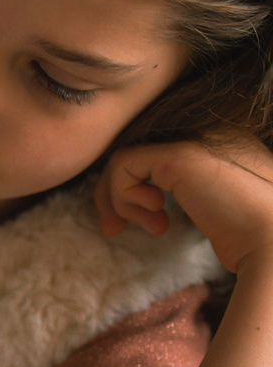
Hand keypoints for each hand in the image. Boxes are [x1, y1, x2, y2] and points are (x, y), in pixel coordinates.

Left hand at [97, 134, 272, 274]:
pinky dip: (123, 195)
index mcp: (220, 142)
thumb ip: (186, 191)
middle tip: (114, 230)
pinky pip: (123, 164)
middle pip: (136, 155)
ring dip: (120, 201)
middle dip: (114, 195)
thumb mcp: (213, 206)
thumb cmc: (251, 235)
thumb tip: (142, 192)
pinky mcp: (179, 155)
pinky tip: (156, 213)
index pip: (157, 155)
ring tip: (153, 226)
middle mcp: (207, 131)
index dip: (134, 189)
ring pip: (124, 160)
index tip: (136, 224)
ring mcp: (194, 138)